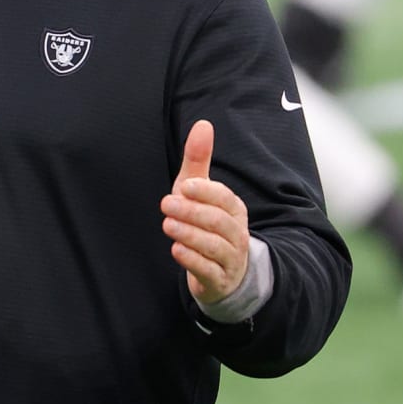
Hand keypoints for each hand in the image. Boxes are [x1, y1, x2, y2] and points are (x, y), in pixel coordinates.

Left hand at [160, 120, 250, 304]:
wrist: (222, 271)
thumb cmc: (206, 222)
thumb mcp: (199, 191)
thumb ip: (198, 160)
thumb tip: (203, 124)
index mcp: (234, 209)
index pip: (224, 198)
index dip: (205, 192)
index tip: (184, 186)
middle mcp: (236, 233)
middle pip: (219, 222)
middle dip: (192, 212)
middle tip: (166, 204)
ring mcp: (230, 259)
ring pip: (214, 246)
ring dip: (190, 235)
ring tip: (168, 225)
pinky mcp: (219, 280)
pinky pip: (208, 270)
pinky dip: (192, 260)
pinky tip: (176, 250)